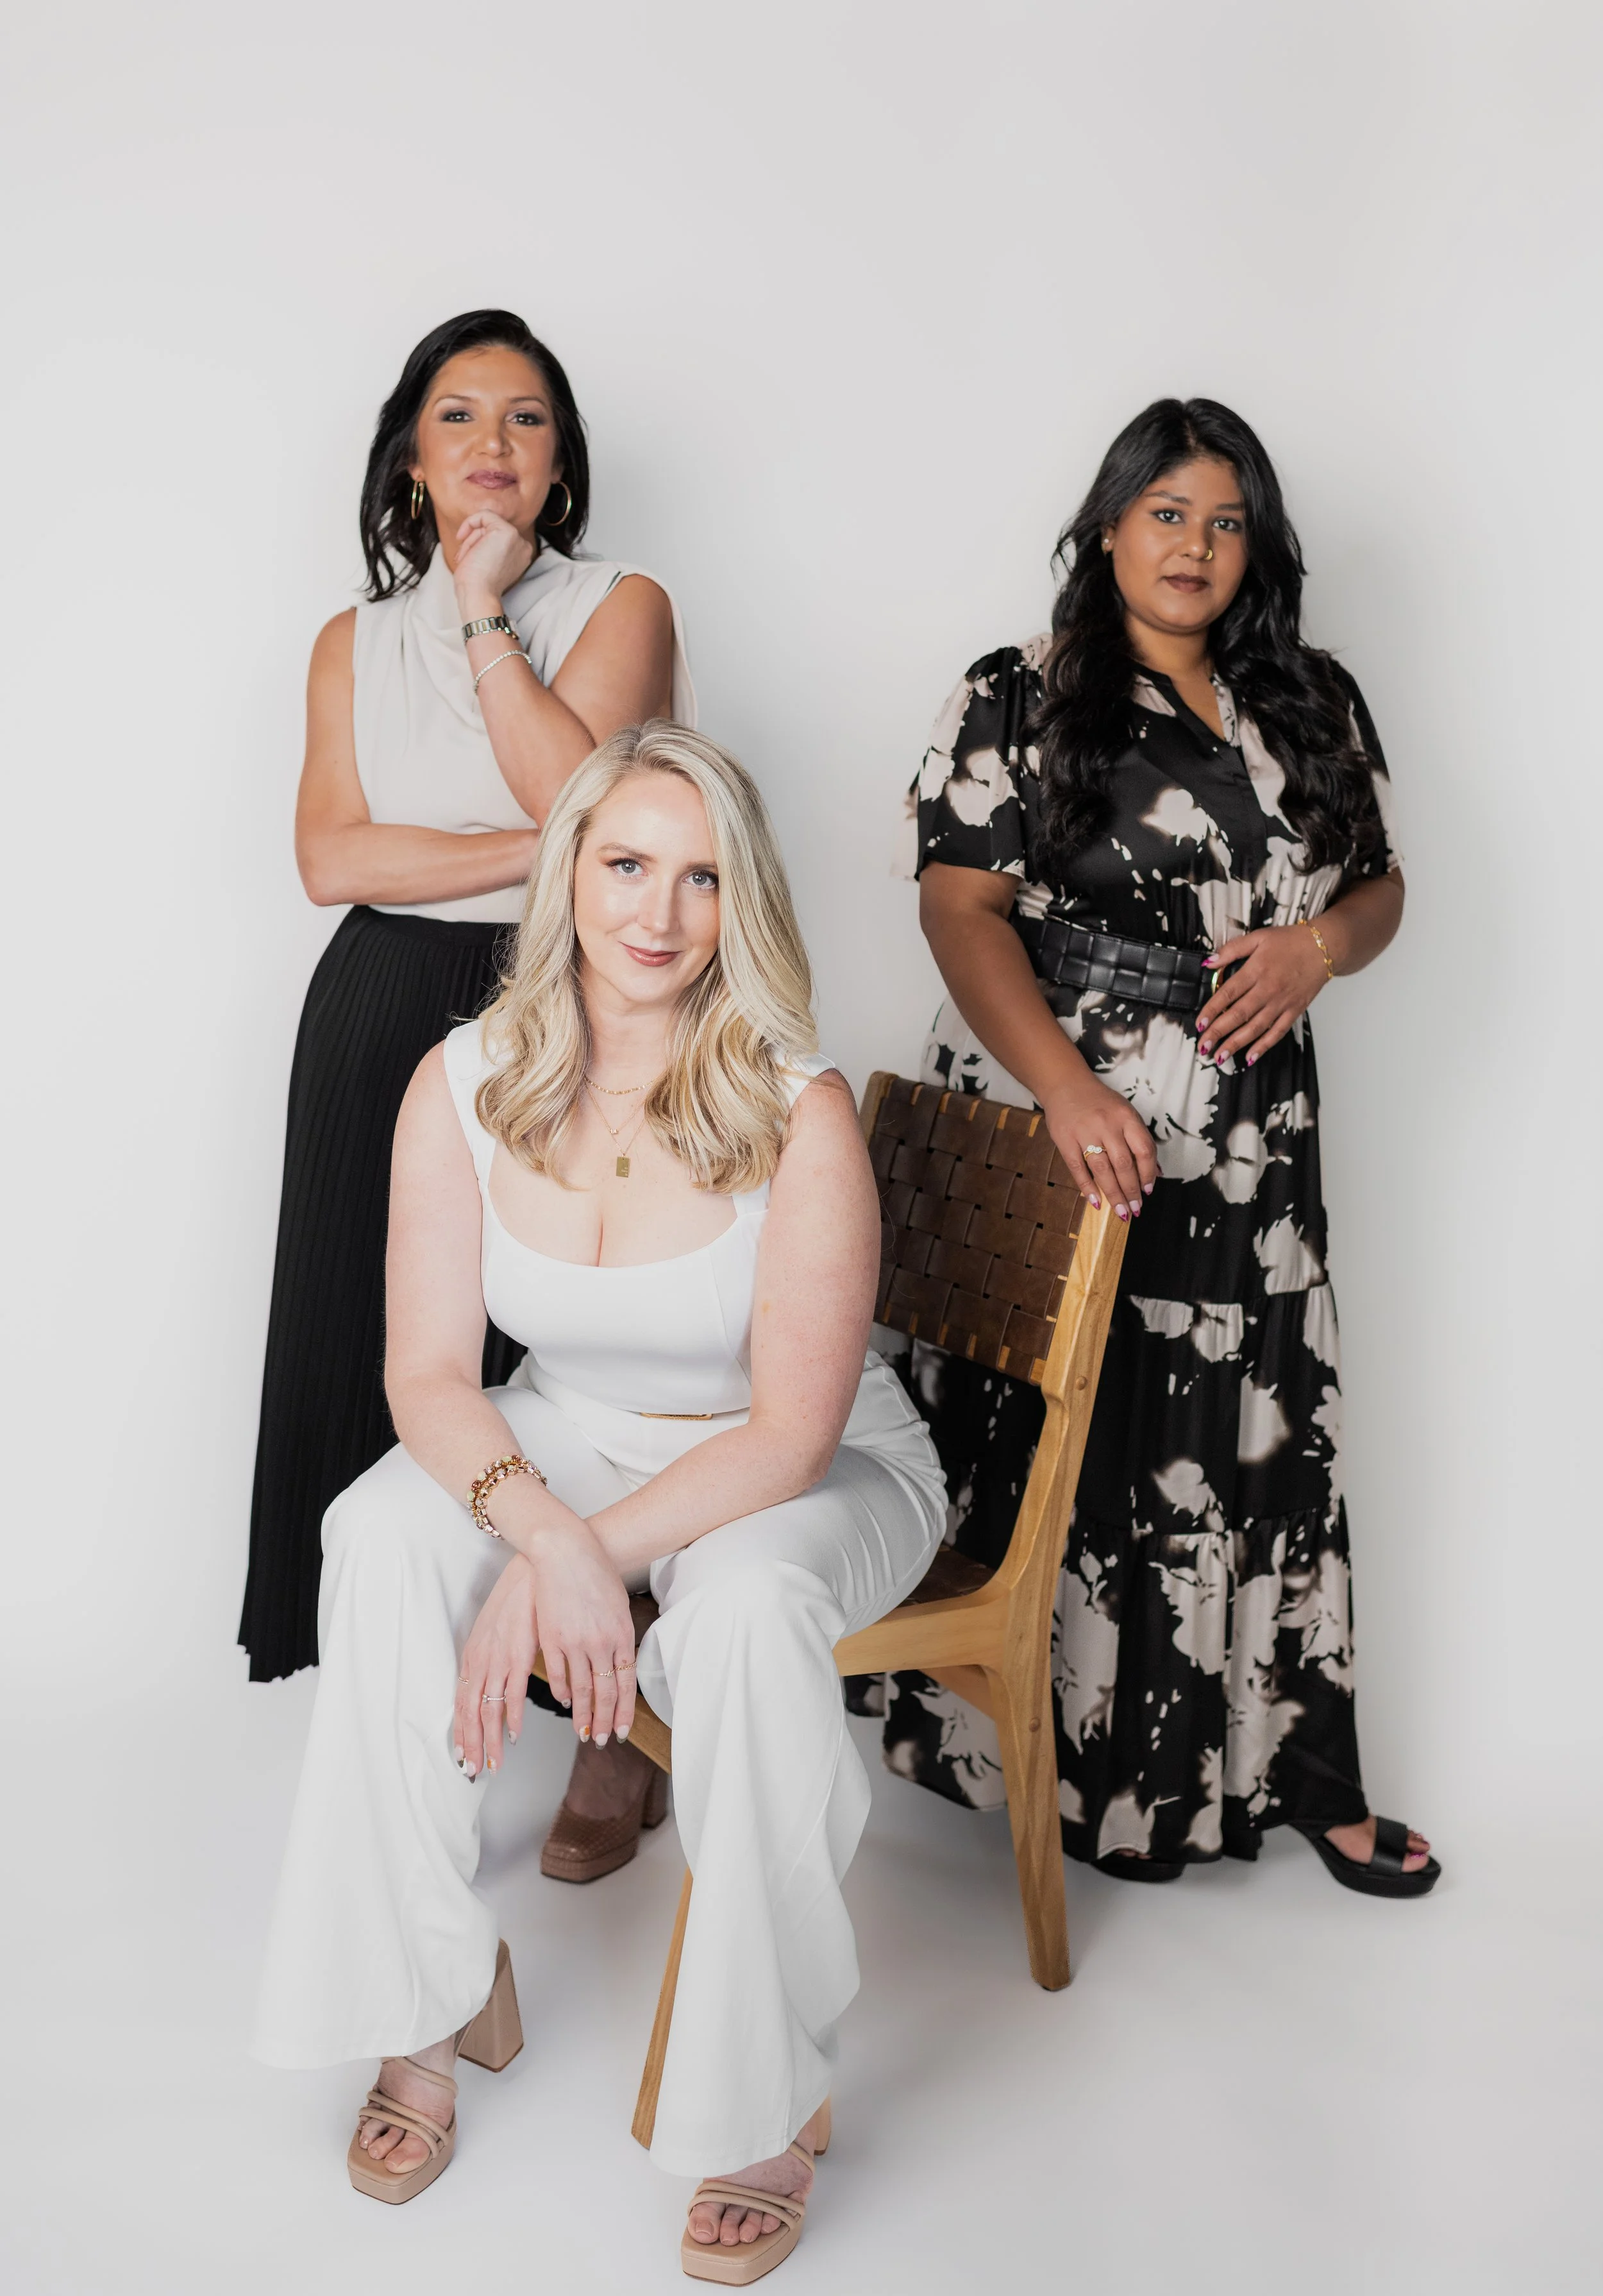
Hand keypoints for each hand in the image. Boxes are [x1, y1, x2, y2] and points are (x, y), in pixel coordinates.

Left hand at [452, 510, 534, 615]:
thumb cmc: (477, 586)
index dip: (478, 543)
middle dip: (473, 541)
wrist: (478, 596)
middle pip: (491, 529)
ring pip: (486, 524)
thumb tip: (478, 535)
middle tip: (462, 558)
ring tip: (464, 557)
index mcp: (520, 555)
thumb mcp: (486, 564)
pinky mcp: (506, 531)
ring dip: (470, 539)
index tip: (466, 556)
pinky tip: (462, 537)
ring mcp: (517, 538)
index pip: (497, 538)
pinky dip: (469, 523)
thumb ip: (490, 548)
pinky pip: (484, 515)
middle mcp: (523, 546)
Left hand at [454, 1554, 539, 1778]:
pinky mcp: (517, 1655)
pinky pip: (511, 1693)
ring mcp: (496, 1658)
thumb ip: (495, 1656)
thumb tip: (499, 1678)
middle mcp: (480, 1660)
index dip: (461, 1732)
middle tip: (473, 1771)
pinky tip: (513, 1734)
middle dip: (470, 1745)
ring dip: (489, 1740)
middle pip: (469, 1712)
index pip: (461, 1703)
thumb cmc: (520, 1599)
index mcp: (473, 1656)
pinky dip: (511, 1717)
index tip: (463, 1756)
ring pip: (486, 1709)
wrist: (534, 1571)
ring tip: (493, 1764)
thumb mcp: (498, 1630)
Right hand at [524, 1519, 637, 1746]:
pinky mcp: (552, 1638)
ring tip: (582, 1731)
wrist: (567, 1552)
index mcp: (622, 1634)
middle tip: (600, 1740)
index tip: (621, 1731)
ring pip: (581, 1689)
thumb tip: (619, 1664)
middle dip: (603, 1721)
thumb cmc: (596, 1573)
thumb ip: (619, 1637)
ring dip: (582, 1714)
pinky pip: (559, 1673)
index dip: (623, 1711)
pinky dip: (562, 1691)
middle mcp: (601, 1642)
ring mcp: (576, 1642)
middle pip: (605, 1692)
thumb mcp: (618, 1606)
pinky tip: (564, 1701)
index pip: (626, 1684)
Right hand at [1039, 1074, 1157, 1220]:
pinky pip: (1077, 1168)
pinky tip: (1095, 1201)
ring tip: (1121, 1211)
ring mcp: (1084, 1132)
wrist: (1065, 1085)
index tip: (1149, 1189)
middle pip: (1123, 1164)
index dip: (1149, 1173)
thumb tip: (1157, 1172)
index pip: (1143, 1149)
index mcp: (1126, 1117)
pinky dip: (1087, 1187)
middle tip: (1136, 1208)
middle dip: (1131, 1190)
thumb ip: (1140, 1140)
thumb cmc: (1100, 1103)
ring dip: (1113, 1194)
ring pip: (1102, 1169)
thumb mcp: (1126, 1114)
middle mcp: (1107, 1124)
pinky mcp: (1065, 1140)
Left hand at [1199, 923, 1331, 1065]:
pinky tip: (1250, 1057)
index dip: (1212, 1010)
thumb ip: (1232, 949)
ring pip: (1256, 1028)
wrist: (1323, 947)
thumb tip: (1209, 962)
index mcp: (1256, 970)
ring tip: (1220, 1056)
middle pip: (1239, 1015)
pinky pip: (1277, 1032)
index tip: (1200, 1024)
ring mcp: (1282, 1003)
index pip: (1228, 994)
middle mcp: (1268, 990)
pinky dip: (1264, 1046)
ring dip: (1236, 1044)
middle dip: (1218, 1032)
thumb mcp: (1258, 937)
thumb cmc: (1291, 941)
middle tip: (1203, 1046)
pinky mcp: (1294, 1011)